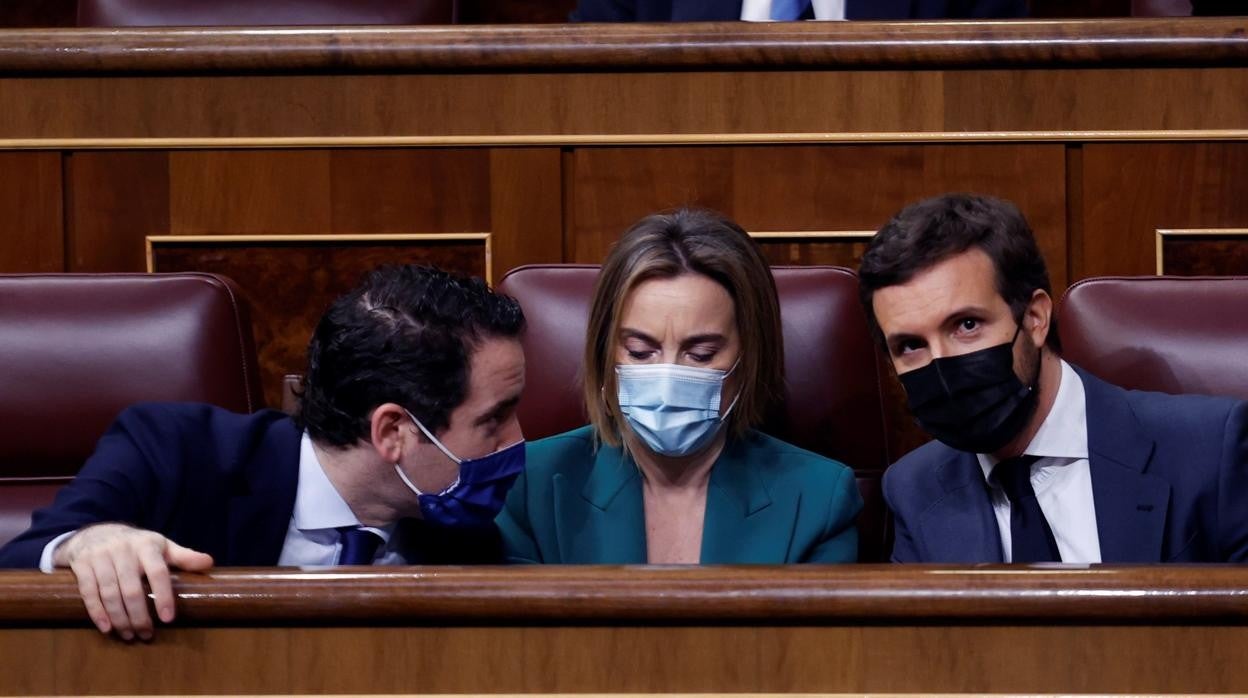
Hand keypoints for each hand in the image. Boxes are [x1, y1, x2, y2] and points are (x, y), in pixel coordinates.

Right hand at [53, 523, 213, 639]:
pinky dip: (97, 612)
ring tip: (129, 635)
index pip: (158, 572)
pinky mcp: (82, 566)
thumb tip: (209, 563)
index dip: (163, 596)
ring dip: (119, 618)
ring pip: (109, 593)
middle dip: (139, 616)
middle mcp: (123, 550)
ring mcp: (100, 557)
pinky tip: (106, 627)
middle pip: (132, 589)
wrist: (95, 533)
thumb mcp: (161, 546)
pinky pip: (88, 592)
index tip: (168, 619)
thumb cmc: (136, 545)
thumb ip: (184, 556)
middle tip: (146, 635)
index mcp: (147, 545)